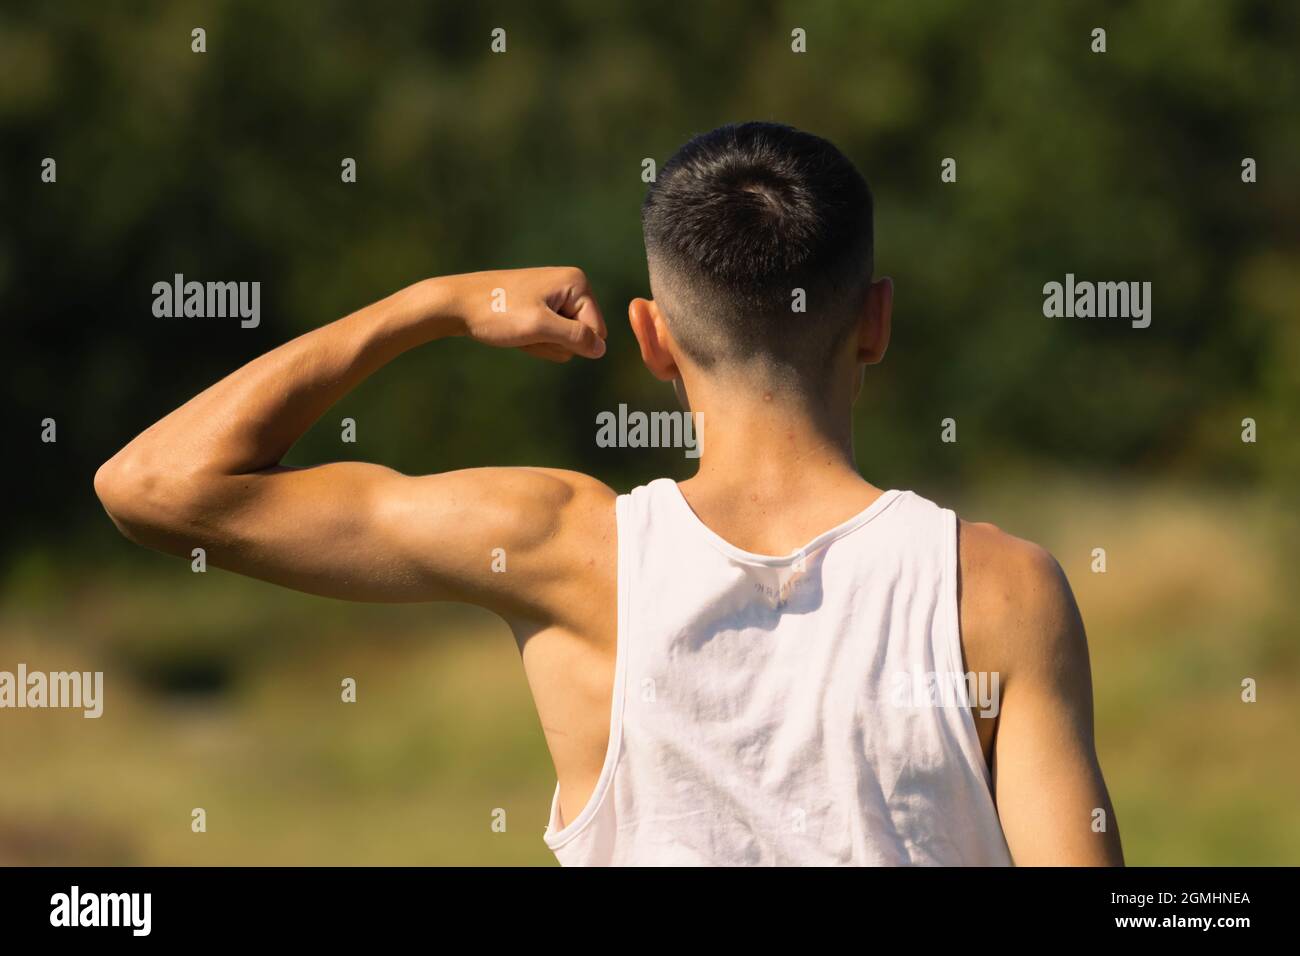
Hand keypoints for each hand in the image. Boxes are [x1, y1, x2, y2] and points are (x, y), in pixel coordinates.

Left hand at [444, 267, 606, 361]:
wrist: (457, 304)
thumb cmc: (497, 312)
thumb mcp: (539, 327)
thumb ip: (575, 338)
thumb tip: (602, 350)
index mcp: (577, 282)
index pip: (596, 331)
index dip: (570, 341)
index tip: (539, 329)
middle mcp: (571, 285)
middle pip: (582, 336)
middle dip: (553, 342)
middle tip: (525, 330)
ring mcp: (555, 296)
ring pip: (564, 340)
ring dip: (541, 343)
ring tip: (517, 329)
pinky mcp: (541, 307)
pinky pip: (549, 336)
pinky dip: (532, 340)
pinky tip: (515, 330)